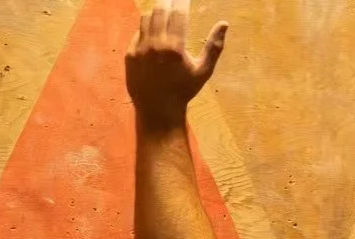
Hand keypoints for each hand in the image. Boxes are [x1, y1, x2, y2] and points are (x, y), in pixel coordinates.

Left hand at [126, 1, 228, 129]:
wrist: (159, 111)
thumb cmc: (184, 91)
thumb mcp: (203, 72)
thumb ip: (214, 47)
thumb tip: (224, 24)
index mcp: (175, 48)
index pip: (178, 13)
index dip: (182, 1)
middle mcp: (155, 45)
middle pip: (160, 9)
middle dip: (167, 1)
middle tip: (174, 0)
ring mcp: (140, 49)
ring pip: (146, 18)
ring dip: (155, 12)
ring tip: (163, 12)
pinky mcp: (130, 54)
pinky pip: (137, 33)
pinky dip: (146, 28)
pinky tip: (152, 31)